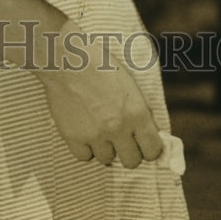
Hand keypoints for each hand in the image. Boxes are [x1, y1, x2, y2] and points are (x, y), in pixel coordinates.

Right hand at [36, 21, 163, 168]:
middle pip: (131, 161)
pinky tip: (84, 132)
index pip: (153, 150)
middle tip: (121, 138)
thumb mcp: (129, 84)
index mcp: (137, 113)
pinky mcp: (74, 137)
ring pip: (106, 159)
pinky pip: (84, 156)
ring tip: (99, 129)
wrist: (67, 57)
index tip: (144, 143)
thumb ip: (139, 111)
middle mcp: (118, 128)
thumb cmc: (99, 63)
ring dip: (105, 147)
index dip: (149, 148)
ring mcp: (95, 135)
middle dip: (128, 151)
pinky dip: (85, 147)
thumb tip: (147, 133)